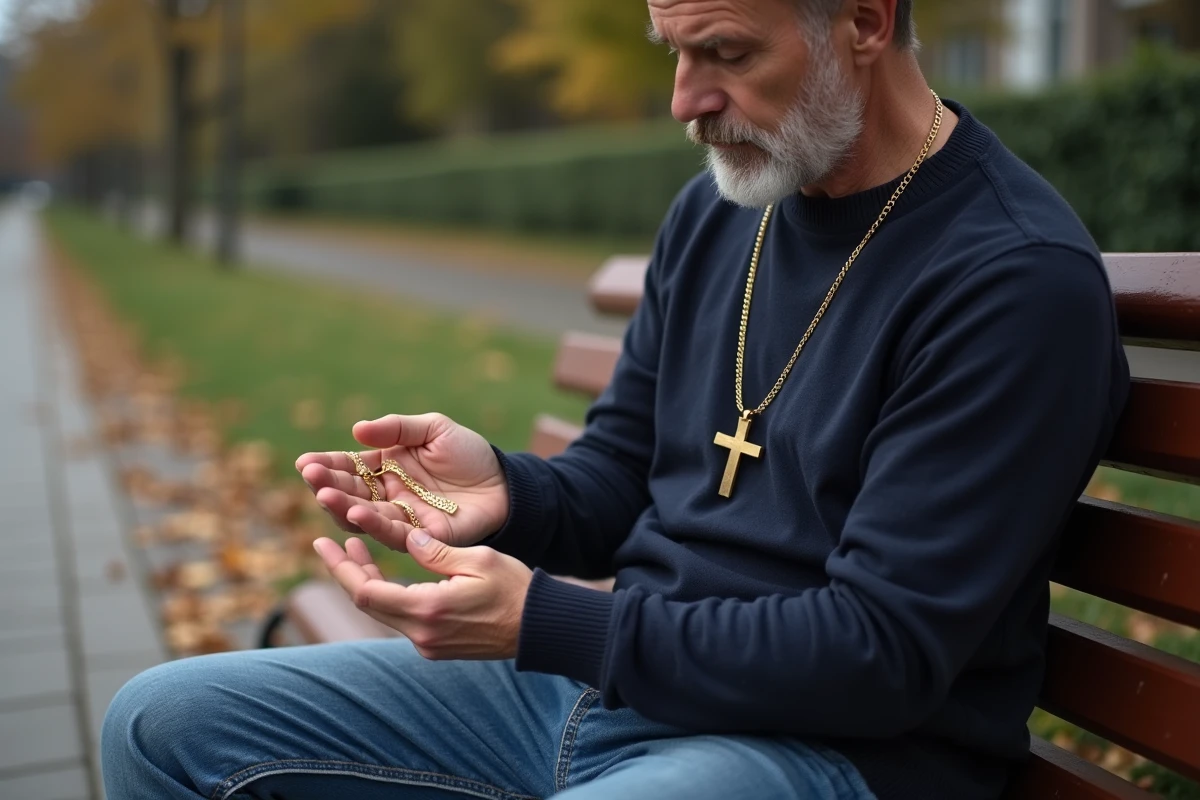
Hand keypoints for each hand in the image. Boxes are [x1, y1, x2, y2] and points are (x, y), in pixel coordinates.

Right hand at [296, 413, 508, 551]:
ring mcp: (403, 517)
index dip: (327, 466)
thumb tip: (356, 431)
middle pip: (349, 494)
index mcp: (386, 468)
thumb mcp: (433, 429)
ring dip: (342, 506)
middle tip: (312, 477)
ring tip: (325, 495)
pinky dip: (373, 524)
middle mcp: (387, 495)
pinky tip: (357, 512)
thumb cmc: (468, 453)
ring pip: (364, 517)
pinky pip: (393, 533)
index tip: (305, 463)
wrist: (505, 481)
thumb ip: (397, 429)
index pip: (349, 468)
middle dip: (327, 485)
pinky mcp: (422, 537)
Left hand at [312, 531, 532, 659]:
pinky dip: (388, 593)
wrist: (542, 628)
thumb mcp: (478, 559)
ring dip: (368, 582)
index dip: (340, 567)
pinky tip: (387, 574)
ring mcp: (429, 645)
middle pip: (368, 603)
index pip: (366, 592)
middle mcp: (422, 634)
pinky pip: (401, 618)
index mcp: (428, 610)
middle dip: (348, 571)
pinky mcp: (437, 647)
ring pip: (383, 611)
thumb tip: (408, 536)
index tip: (323, 541)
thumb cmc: (516, 590)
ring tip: (357, 549)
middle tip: (333, 541)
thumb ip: (437, 550)